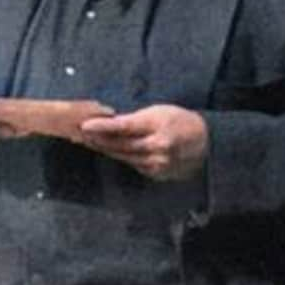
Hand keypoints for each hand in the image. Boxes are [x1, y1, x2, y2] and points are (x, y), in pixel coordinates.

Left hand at [80, 105, 208, 180]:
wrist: (205, 142)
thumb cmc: (179, 120)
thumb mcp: (158, 111)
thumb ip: (135, 119)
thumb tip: (110, 122)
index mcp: (157, 126)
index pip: (123, 127)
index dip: (102, 126)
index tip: (85, 125)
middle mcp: (156, 146)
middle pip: (119, 145)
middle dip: (97, 139)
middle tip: (79, 133)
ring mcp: (157, 162)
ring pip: (123, 157)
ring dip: (105, 149)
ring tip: (89, 141)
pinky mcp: (157, 173)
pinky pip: (133, 165)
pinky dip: (121, 157)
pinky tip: (110, 151)